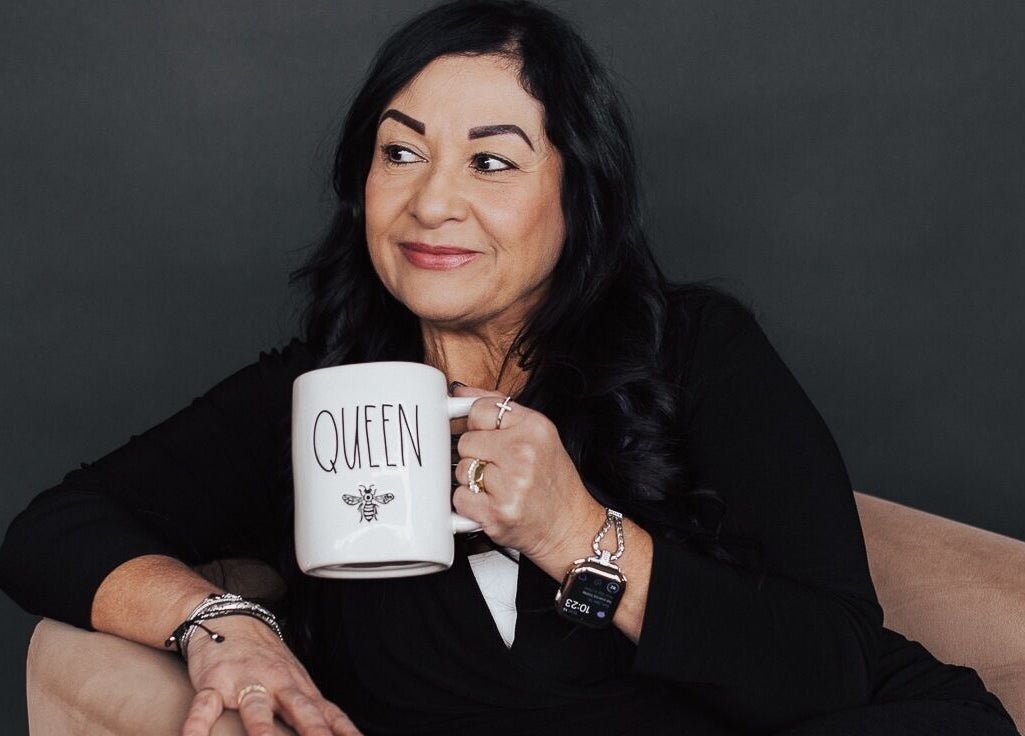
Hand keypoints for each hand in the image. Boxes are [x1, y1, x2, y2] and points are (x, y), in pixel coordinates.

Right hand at [181, 615, 361, 735]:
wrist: (228, 619)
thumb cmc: (265, 657)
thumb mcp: (294, 680)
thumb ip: (314, 709)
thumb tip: (341, 732)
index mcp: (299, 687)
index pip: (328, 713)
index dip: (344, 731)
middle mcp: (277, 684)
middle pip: (300, 709)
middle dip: (314, 731)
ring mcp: (245, 682)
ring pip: (255, 707)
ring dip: (261, 730)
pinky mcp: (214, 682)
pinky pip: (204, 708)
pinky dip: (197, 727)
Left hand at [451, 386, 604, 561]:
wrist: (570, 527)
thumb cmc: (553, 482)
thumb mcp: (538, 436)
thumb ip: (499, 409)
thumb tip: (461, 390)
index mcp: (534, 427)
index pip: (480, 409)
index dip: (479, 425)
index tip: (487, 437)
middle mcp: (523, 453)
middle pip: (466, 441)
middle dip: (477, 456)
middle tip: (499, 468)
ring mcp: (510, 484)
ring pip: (461, 470)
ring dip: (473, 482)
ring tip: (498, 488)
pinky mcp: (497, 513)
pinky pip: (460, 498)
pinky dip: (470, 504)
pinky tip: (491, 504)